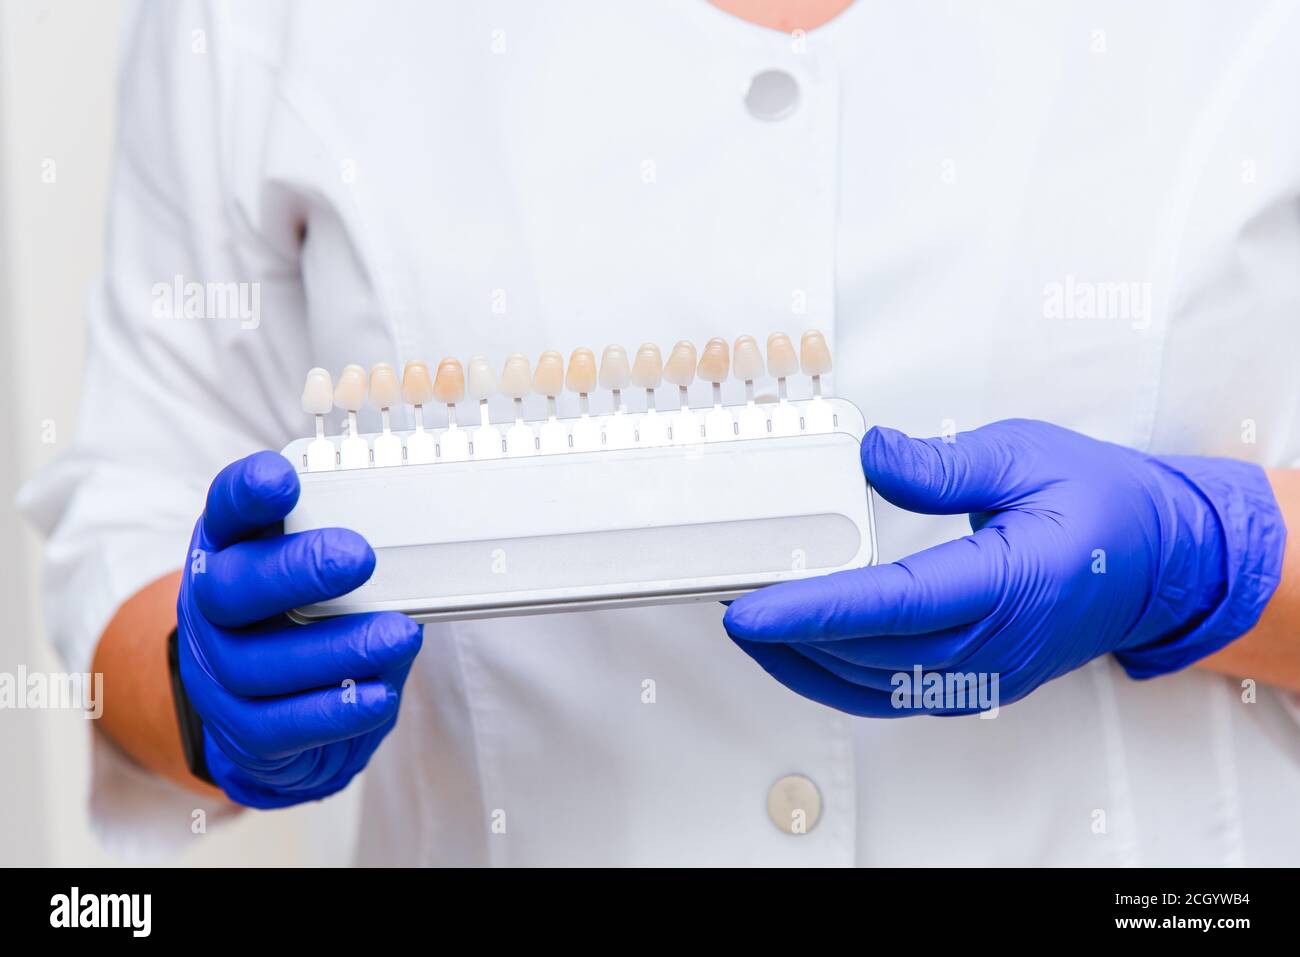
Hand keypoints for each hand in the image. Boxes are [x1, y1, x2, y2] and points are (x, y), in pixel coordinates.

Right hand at [177, 451, 421, 806]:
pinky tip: (379, 695)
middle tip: (359, 557)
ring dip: (337, 648)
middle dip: (295, 571)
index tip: (283, 479)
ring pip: (260, 663)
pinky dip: (335, 711)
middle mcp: (208, 607)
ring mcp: (216, 671)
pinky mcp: (240, 730)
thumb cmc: (305, 617)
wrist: (266, 710)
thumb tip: (418, 538)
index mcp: (229, 549)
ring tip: (400, 635)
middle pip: (230, 588)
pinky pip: (281, 726)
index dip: (246, 493)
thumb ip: (346, 548)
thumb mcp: (316, 570)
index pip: (225, 510)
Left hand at [724, 419, 1282, 715]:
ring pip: (871, 684)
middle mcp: (994, 644)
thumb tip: (871, 455)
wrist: (1162, 565)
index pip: (892, 605)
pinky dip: (834, 677)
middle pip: (867, 652)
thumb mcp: (1029, 455)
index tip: (749, 608)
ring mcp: (983, 674)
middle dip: (787, 631)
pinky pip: (890, 694)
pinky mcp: (972, 682)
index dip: (813, 610)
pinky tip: (798, 651)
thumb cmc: (1104, 508)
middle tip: (725, 592)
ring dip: (801, 659)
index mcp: (1011, 583)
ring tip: (747, 620)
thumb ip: (944, 464)